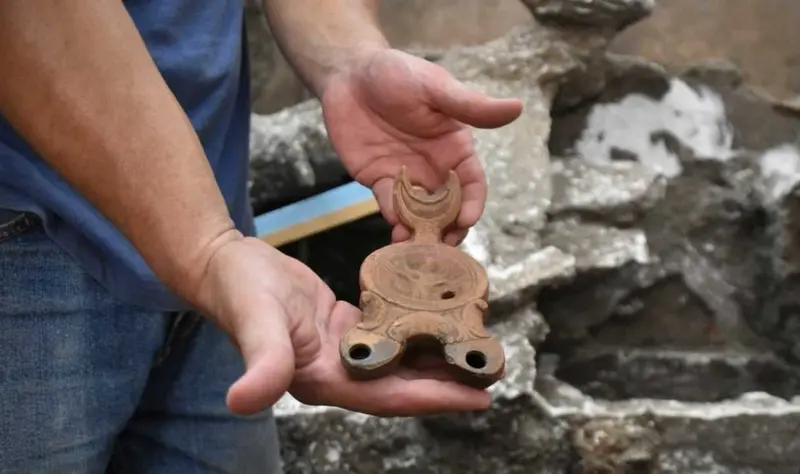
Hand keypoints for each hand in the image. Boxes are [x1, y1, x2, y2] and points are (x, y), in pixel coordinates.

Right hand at [197, 236, 491, 416]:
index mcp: (322, 380)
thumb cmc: (238, 291)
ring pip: (398, 361)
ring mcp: (341, 351)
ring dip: (435, 359)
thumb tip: (244, 401)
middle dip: (446, 382)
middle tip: (490, 372)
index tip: (476, 396)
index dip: (432, 398)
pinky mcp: (343, 328)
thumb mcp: (255, 322)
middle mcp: (337, 372)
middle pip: (402, 384)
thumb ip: (261, 361)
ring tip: (474, 351)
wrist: (225, 265)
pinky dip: (414, 333)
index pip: (387, 397)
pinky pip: (388, 335)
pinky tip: (436, 323)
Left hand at [321, 48, 522, 245]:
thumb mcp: (436, 87)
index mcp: (455, 148)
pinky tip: (394, 227)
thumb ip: (471, 106)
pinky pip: (390, 206)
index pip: (472, 184)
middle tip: (442, 248)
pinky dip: (395, 219)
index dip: (472, 204)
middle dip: (448, 230)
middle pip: (448, 208)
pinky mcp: (379, 181)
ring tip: (415, 246)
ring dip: (420, 232)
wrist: (350, 74)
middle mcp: (435, 167)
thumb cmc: (398, 74)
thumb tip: (517, 107)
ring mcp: (407, 177)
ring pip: (420, 215)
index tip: (466, 220)